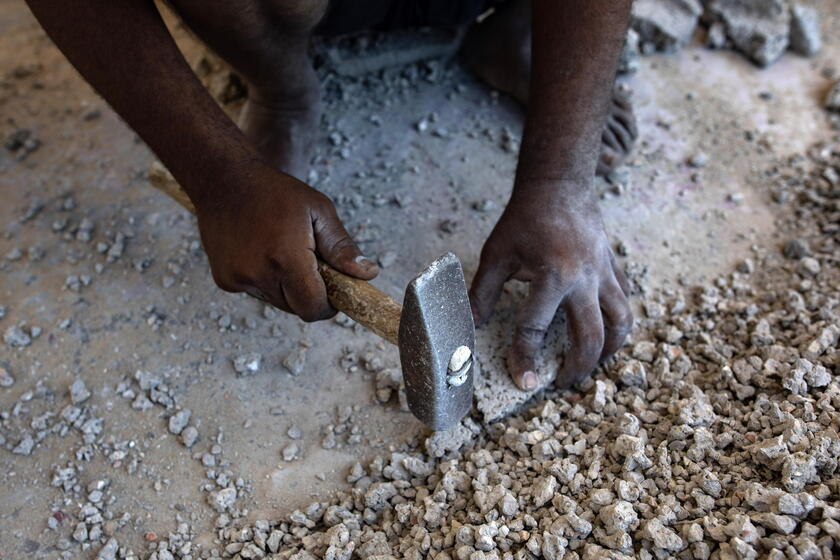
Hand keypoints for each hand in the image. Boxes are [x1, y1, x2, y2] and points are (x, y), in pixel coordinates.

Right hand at [194, 163, 377, 320]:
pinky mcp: (225, 280)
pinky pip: (257, 292)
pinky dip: (266, 280)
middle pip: (297, 308)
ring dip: (287, 287)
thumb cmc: (275, 191)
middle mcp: (258, 274)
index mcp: (285, 257)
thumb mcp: (318, 210)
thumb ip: (342, 247)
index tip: (334, 291)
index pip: (313, 307)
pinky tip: (261, 251)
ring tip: (282, 251)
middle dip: (309, 293)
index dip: (328, 305)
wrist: (222, 179)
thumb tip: (367, 274)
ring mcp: (237, 279)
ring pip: (277, 302)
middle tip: (310, 262)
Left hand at [469, 181, 631, 389]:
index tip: (523, 379)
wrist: (558, 184)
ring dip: (608, 350)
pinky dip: (617, 321)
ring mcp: (605, 273)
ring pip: (622, 322)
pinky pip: (625, 300)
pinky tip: (604, 329)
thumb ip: (481, 293)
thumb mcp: (496, 254)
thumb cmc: (524, 218)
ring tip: (590, 364)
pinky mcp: (614, 267)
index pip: (536, 329)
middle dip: (577, 367)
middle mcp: (585, 279)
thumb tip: (470, 326)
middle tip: (560, 383)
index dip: (526, 357)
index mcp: (553, 276)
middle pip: (591, 337)